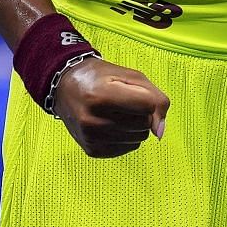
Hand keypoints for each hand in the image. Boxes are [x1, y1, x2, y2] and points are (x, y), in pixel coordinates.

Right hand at [53, 57, 170, 157]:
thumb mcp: (132, 77)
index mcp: (101, 96)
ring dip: (135, 125)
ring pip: (139, 138)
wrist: (66, 87)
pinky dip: (127, 136)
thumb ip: (156, 99)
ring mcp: (91, 138)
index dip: (147, 97)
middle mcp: (93, 120)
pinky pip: (129, 148)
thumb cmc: (101, 78)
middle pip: (144, 124)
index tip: (133, 91)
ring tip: (117, 112)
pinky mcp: (93, 150)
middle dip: (141, 112)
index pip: (147, 106)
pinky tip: (112, 124)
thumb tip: (160, 131)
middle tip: (123, 101)